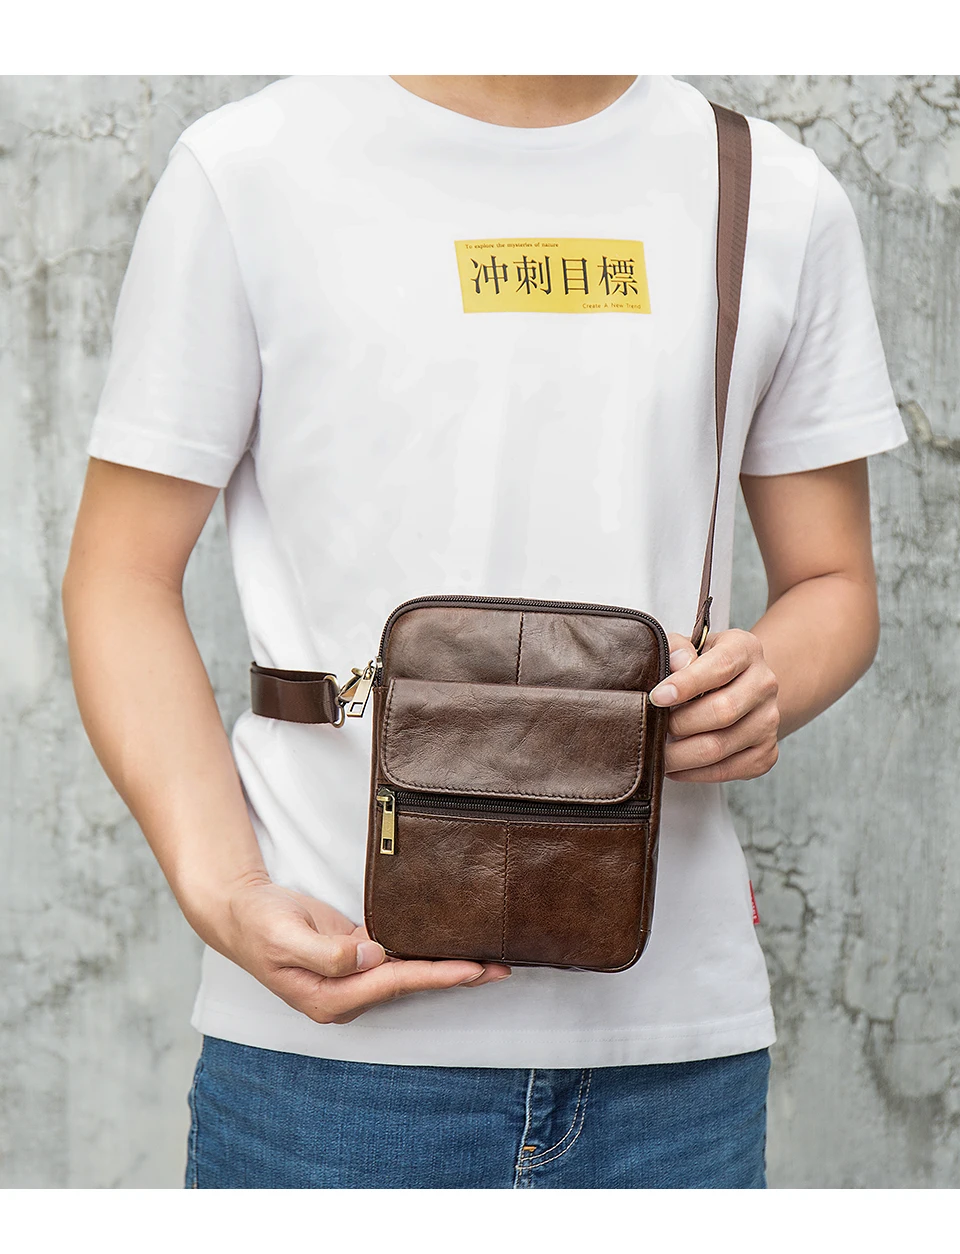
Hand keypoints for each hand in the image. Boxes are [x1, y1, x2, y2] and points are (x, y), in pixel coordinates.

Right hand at [193, 874, 510, 1024]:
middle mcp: (346, 994)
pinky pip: (397, 955)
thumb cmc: (259, 923)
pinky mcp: (357, 956)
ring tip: (490, 958)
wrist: (241, 911)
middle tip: (501, 967)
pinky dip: (424, 948)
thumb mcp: (285, 937)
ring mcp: (353, 977)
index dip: (434, 974)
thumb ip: (327, 952)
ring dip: (446, 963)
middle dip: (455, 975)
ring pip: (408, 970)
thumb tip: (369, 957)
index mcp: (329, 998)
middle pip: (410, 984)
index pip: (393, 983)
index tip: (471, 969)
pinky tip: (450, 941)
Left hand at [648, 628, 779, 782]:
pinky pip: (727, 771)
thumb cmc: (704, 666)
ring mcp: (769, 721)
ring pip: (720, 747)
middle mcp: (764, 684)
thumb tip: (677, 662)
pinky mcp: (766, 753)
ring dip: (681, 755)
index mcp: (745, 650)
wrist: (739, 688)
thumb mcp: (690, 647)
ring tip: (658, 752)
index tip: (657, 697)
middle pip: (723, 711)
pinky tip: (676, 766)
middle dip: (679, 724)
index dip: (686, 684)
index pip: (720, 667)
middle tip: (653, 729)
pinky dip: (694, 773)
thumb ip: (677, 648)